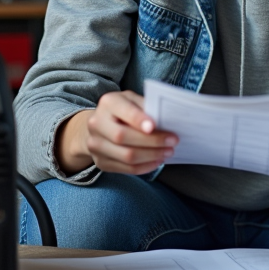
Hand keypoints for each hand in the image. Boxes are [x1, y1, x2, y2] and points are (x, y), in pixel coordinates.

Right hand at [57, 90, 176, 174]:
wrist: (99, 125)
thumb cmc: (123, 110)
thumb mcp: (133, 100)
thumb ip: (145, 107)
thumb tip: (166, 120)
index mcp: (108, 103)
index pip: (123, 112)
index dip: (138, 120)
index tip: (154, 126)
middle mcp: (96, 124)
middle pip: (123, 137)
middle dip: (152, 141)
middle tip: (173, 141)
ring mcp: (96, 145)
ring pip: (126, 156)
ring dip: (151, 156)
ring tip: (167, 152)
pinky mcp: (101, 162)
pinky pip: (126, 169)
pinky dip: (145, 166)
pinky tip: (157, 161)